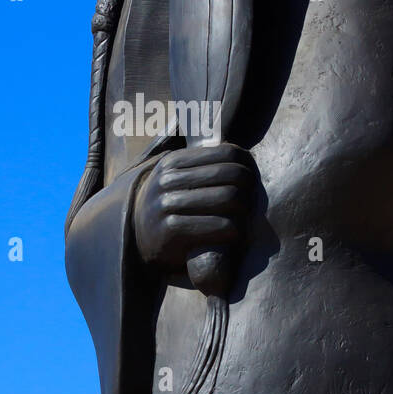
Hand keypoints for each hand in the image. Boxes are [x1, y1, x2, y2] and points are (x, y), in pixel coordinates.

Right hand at [133, 143, 256, 271]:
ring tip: (246, 220)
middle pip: (231, 174)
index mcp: (174, 162)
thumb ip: (202, 166)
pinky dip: (234, 230)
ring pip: (228, 197)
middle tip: (253, 203)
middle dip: (249, 189)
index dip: (248, 167)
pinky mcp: (170, 230)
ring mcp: (166, 204)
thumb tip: (245, 156)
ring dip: (244, 211)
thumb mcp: (177, 180)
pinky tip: (235, 235)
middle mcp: (167, 180)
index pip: (227, 153)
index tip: (253, 182)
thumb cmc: (170, 208)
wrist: (139, 240)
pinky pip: (218, 224)